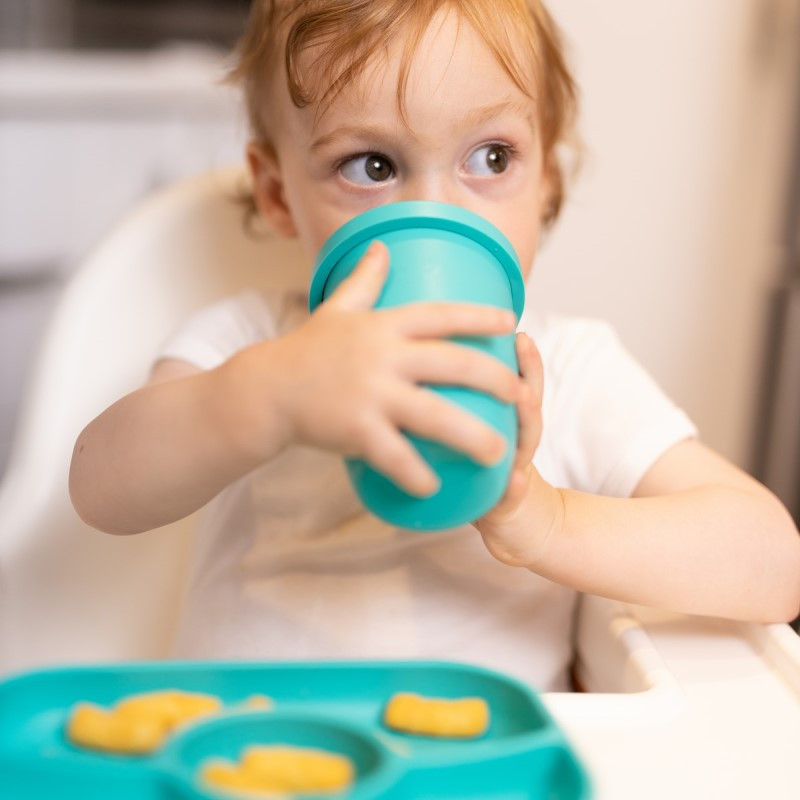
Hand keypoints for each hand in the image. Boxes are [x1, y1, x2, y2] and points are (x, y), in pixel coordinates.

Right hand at [240, 241, 523, 495]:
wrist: (266, 390)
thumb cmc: (307, 350)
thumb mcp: (337, 309)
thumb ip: (364, 279)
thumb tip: (379, 245)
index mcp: (383, 325)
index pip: (441, 314)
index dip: (478, 316)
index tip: (511, 320)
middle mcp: (383, 355)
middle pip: (453, 364)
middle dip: (495, 379)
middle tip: (522, 396)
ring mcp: (370, 393)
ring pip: (434, 415)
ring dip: (472, 435)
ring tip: (499, 453)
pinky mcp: (354, 428)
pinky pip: (394, 455)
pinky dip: (416, 473)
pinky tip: (435, 488)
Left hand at [474, 333, 563, 565]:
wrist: (507, 523)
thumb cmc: (477, 471)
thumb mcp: (467, 429)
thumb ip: (451, 403)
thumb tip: (415, 364)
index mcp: (503, 423)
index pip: (515, 384)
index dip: (520, 357)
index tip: (514, 328)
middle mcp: (515, 442)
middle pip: (527, 405)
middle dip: (528, 373)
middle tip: (521, 346)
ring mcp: (514, 472)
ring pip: (524, 444)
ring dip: (526, 421)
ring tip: (524, 398)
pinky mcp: (507, 505)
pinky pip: (510, 496)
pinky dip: (515, 488)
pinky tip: (516, 481)